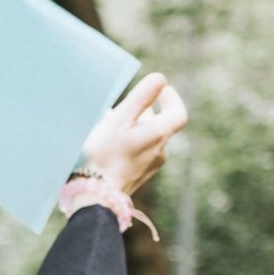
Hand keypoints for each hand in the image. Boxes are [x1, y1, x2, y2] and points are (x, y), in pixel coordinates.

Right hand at [78, 73, 186, 195]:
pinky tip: (107, 146)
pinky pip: (138, 153)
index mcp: (159, 135)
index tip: (159, 90)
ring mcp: (150, 166)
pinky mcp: (137, 177)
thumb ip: (141, 97)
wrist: (95, 195)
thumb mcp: (120, 119)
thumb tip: (160, 79)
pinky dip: (127, 144)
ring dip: (131, 129)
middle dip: (142, 112)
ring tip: (107, 127)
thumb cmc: (104, 155)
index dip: (171, 98)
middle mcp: (160, 151)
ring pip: (146, 139)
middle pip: (159, 124)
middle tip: (120, 108)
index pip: (178, 112)